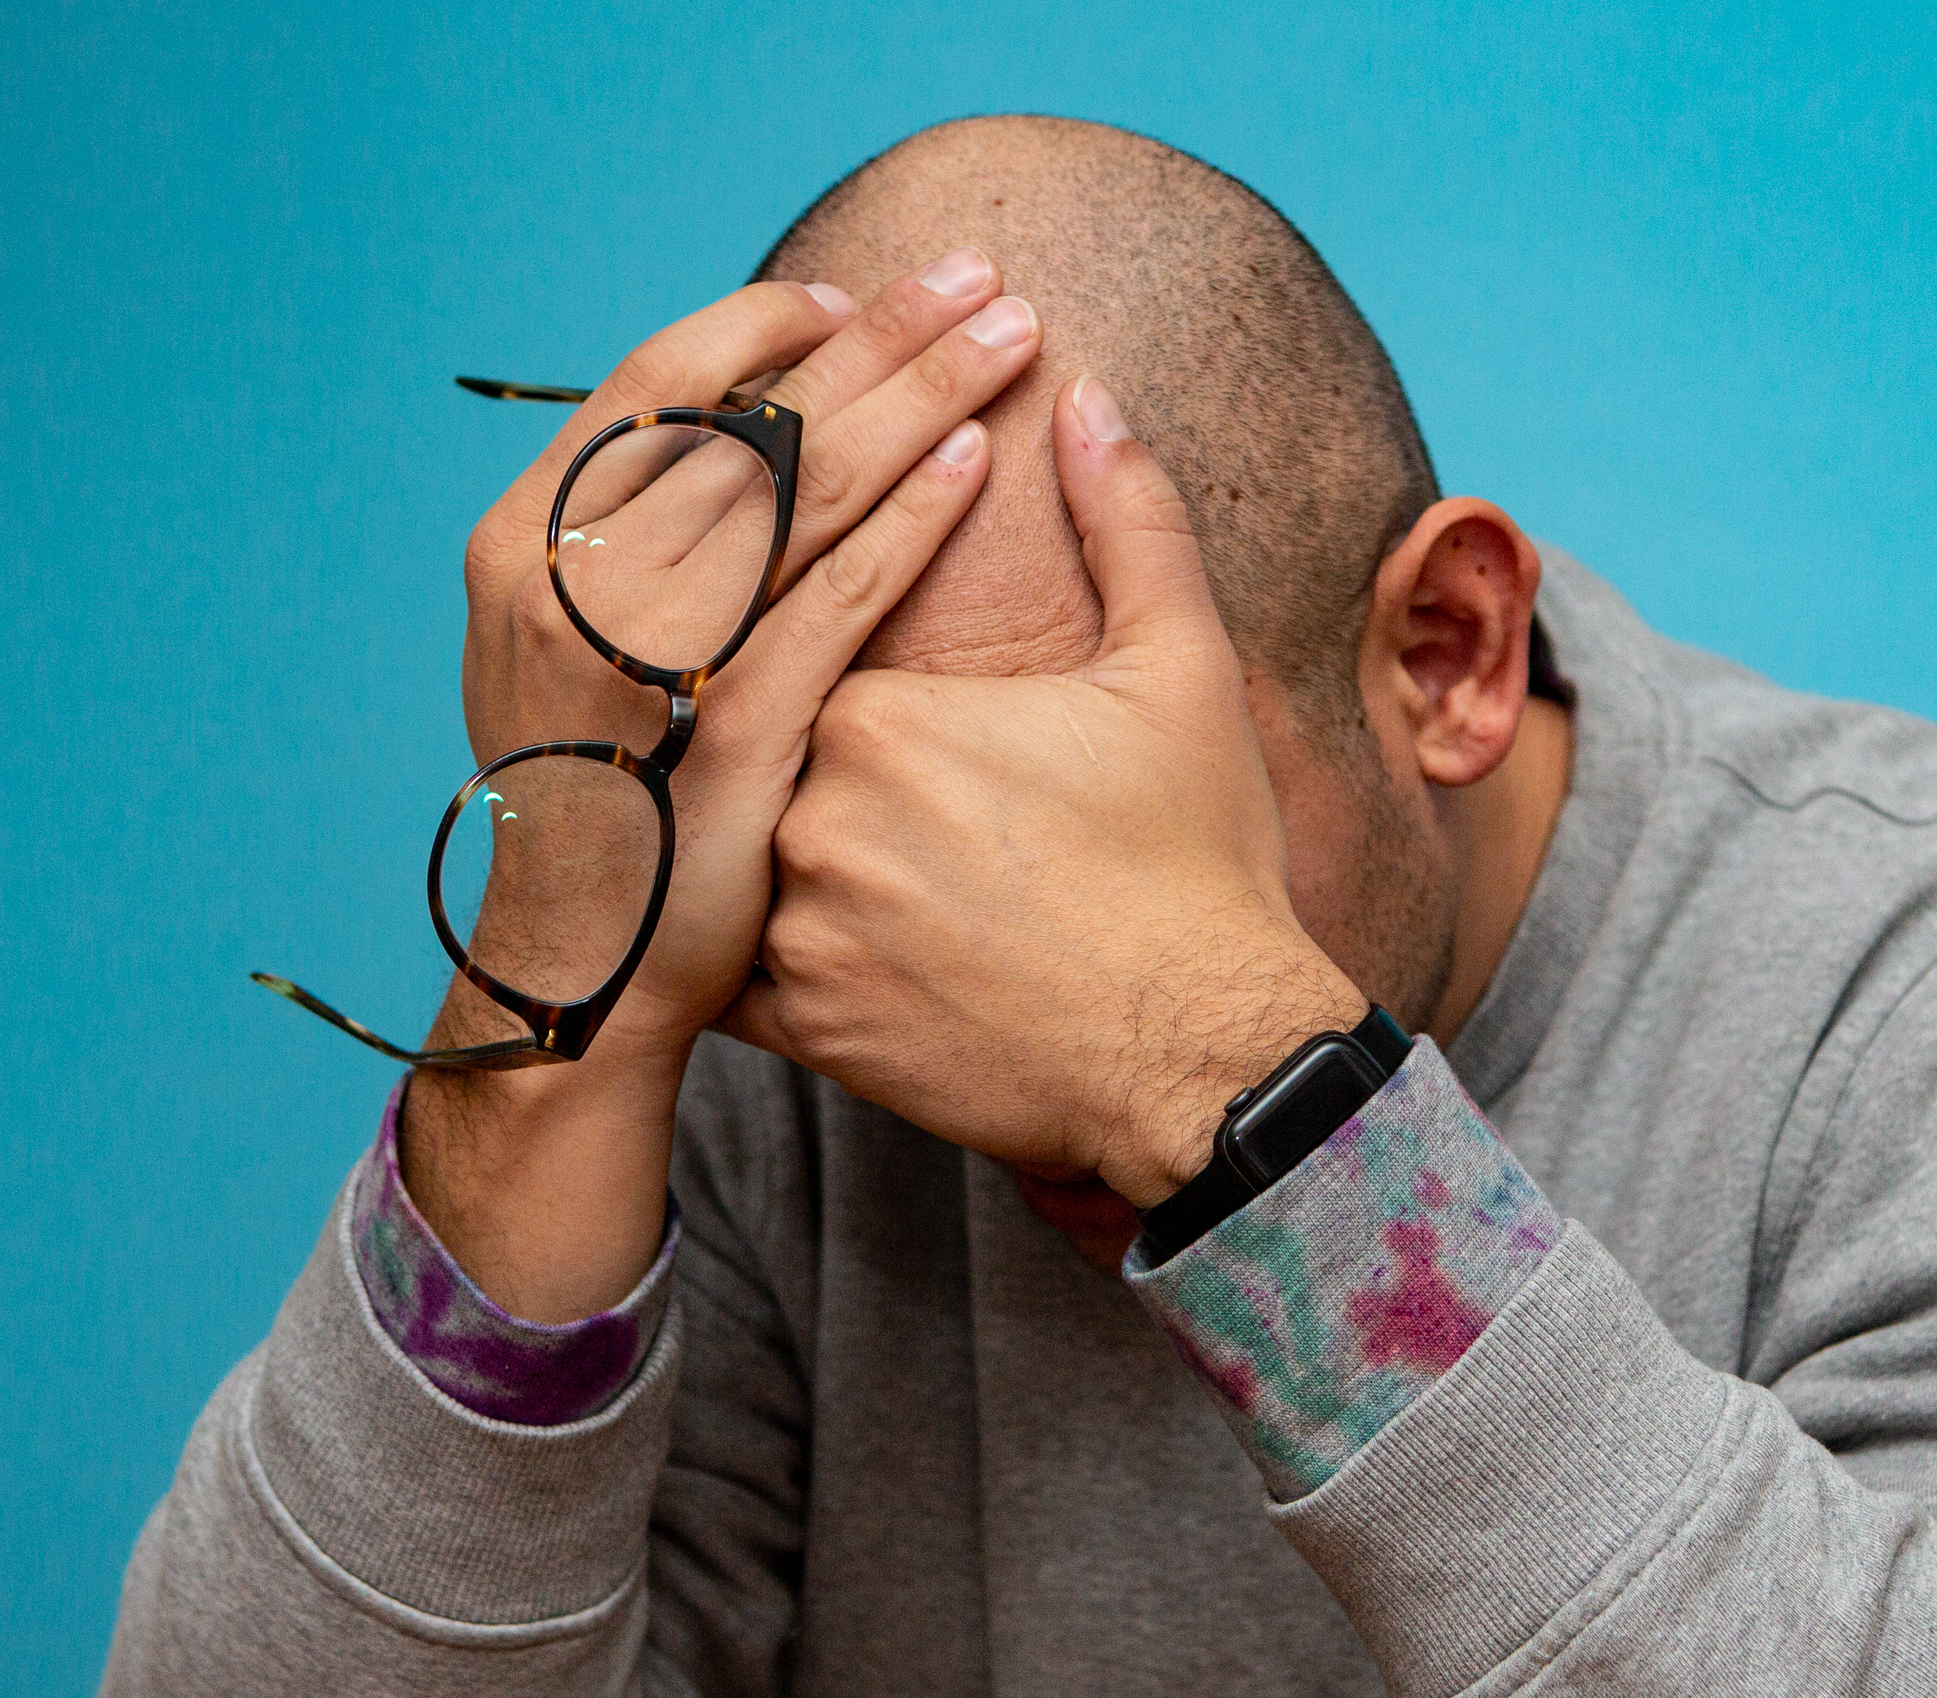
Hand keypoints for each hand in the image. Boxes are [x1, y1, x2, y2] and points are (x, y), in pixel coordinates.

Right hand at [442, 251, 1041, 1069]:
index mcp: (528, 541)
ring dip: (913, 396)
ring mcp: (650, 659)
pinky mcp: (731, 734)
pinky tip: (976, 463)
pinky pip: (834, 602)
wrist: (580, 974)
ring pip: (799, 487)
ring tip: (1008, 337)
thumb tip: (728, 442)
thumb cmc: (599, 803)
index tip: (850, 301)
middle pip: (747, 413)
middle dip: (871, 336)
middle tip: (973, 274)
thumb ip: (633, 549)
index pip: (656, 384)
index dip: (760, 328)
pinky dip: (905, 524)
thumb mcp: (575, 656)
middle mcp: (575, 582)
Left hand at [724, 377, 1367, 1207]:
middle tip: (874, 783)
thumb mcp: (1179, 671)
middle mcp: (811, 812)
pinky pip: (730, 973)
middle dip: (796, 754)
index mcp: (878, 709)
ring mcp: (797, 924)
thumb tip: (1089, 399)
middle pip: (766, 747)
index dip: (846, 652)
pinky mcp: (801, 1024)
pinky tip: (803, 942)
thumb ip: (1128, 521)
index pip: (809, 639)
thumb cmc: (1199, 864)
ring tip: (848, 863)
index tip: (895, 693)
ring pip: (737, 856)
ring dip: (758, 851)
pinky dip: (747, 953)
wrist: (1206, 1059)